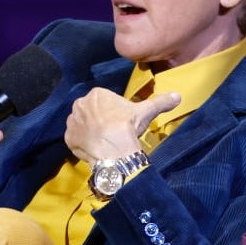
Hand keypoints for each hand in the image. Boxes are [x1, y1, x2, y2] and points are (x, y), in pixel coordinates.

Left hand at [64, 87, 179, 165]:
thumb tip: (178, 96)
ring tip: (104, 141)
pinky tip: (95, 148)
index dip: (113, 112)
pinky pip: (75, 139)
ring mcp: (72, 121)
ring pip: (82, 124)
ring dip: (89, 131)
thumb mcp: (146, 111)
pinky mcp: (68, 138)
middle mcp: (80, 104)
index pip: (104, 101)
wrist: (113, 150)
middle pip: (91, 112)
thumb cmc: (127, 126)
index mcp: (96, 94)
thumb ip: (160, 101)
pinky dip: (82, 143)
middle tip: (112, 132)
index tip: (121, 122)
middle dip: (99, 120)